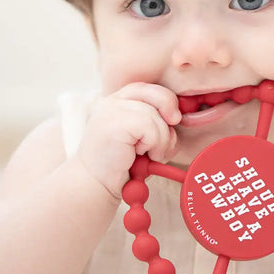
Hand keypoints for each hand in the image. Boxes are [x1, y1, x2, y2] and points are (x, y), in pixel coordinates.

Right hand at [76, 83, 181, 199]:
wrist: (95, 185)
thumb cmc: (122, 164)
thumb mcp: (143, 137)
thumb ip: (157, 122)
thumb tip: (178, 115)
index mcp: (119, 101)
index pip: (150, 89)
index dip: (167, 101)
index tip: (173, 120)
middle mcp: (113, 101)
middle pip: (156, 94)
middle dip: (169, 115)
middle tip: (168, 135)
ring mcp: (111, 110)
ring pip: (155, 116)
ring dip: (162, 140)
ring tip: (149, 154)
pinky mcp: (114, 123)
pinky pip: (150, 127)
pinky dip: (154, 144)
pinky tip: (141, 155)